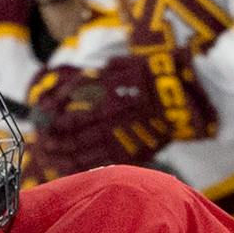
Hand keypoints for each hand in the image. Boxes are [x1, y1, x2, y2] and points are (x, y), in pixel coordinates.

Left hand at [27, 47, 219, 175]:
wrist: (191, 91)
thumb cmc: (154, 72)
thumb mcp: (120, 66)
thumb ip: (89, 81)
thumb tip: (57, 98)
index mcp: (108, 98)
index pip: (69, 117)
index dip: (53, 125)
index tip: (42, 126)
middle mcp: (113, 120)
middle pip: (75, 138)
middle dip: (56, 143)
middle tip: (43, 145)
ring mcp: (126, 137)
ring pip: (87, 153)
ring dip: (67, 157)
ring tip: (53, 157)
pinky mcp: (138, 150)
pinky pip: (106, 162)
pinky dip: (87, 165)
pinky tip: (75, 166)